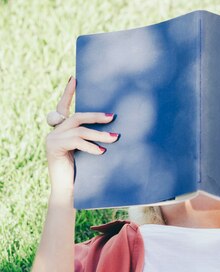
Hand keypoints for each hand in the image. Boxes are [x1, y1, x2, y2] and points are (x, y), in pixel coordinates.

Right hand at [45, 76, 119, 197]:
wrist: (68, 193)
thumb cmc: (82, 174)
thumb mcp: (89, 153)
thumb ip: (93, 139)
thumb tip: (114, 130)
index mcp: (62, 131)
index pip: (64, 107)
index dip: (68, 92)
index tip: (75, 78)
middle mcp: (55, 132)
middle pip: (76, 117)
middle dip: (95, 116)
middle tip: (113, 116)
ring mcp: (52, 139)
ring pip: (78, 129)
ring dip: (98, 134)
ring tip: (115, 138)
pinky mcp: (54, 148)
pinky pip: (75, 141)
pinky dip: (90, 146)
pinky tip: (101, 152)